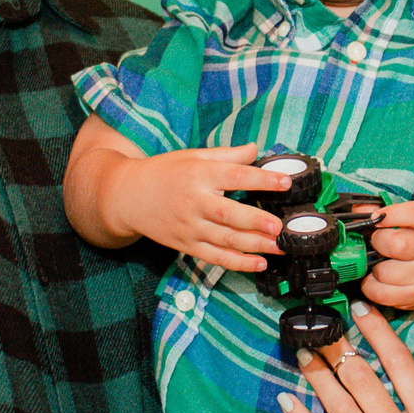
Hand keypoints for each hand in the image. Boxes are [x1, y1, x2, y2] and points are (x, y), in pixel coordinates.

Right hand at [104, 141, 288, 272]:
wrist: (128, 196)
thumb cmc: (165, 172)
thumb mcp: (194, 156)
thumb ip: (227, 155)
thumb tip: (256, 149)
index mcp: (199, 174)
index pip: (235, 176)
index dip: (261, 180)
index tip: (285, 182)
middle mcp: (195, 202)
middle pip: (229, 214)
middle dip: (256, 222)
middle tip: (280, 226)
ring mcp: (190, 227)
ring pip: (226, 240)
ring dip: (255, 246)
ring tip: (281, 248)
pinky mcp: (187, 245)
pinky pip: (215, 257)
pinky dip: (238, 263)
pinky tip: (259, 263)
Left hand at [359, 202, 413, 309]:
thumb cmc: (412, 248)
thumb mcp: (404, 227)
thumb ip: (380, 214)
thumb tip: (358, 209)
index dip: (394, 213)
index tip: (377, 218)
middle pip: (398, 244)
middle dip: (378, 243)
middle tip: (377, 245)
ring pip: (384, 272)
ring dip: (373, 269)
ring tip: (380, 266)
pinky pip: (379, 292)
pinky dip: (370, 287)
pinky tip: (377, 281)